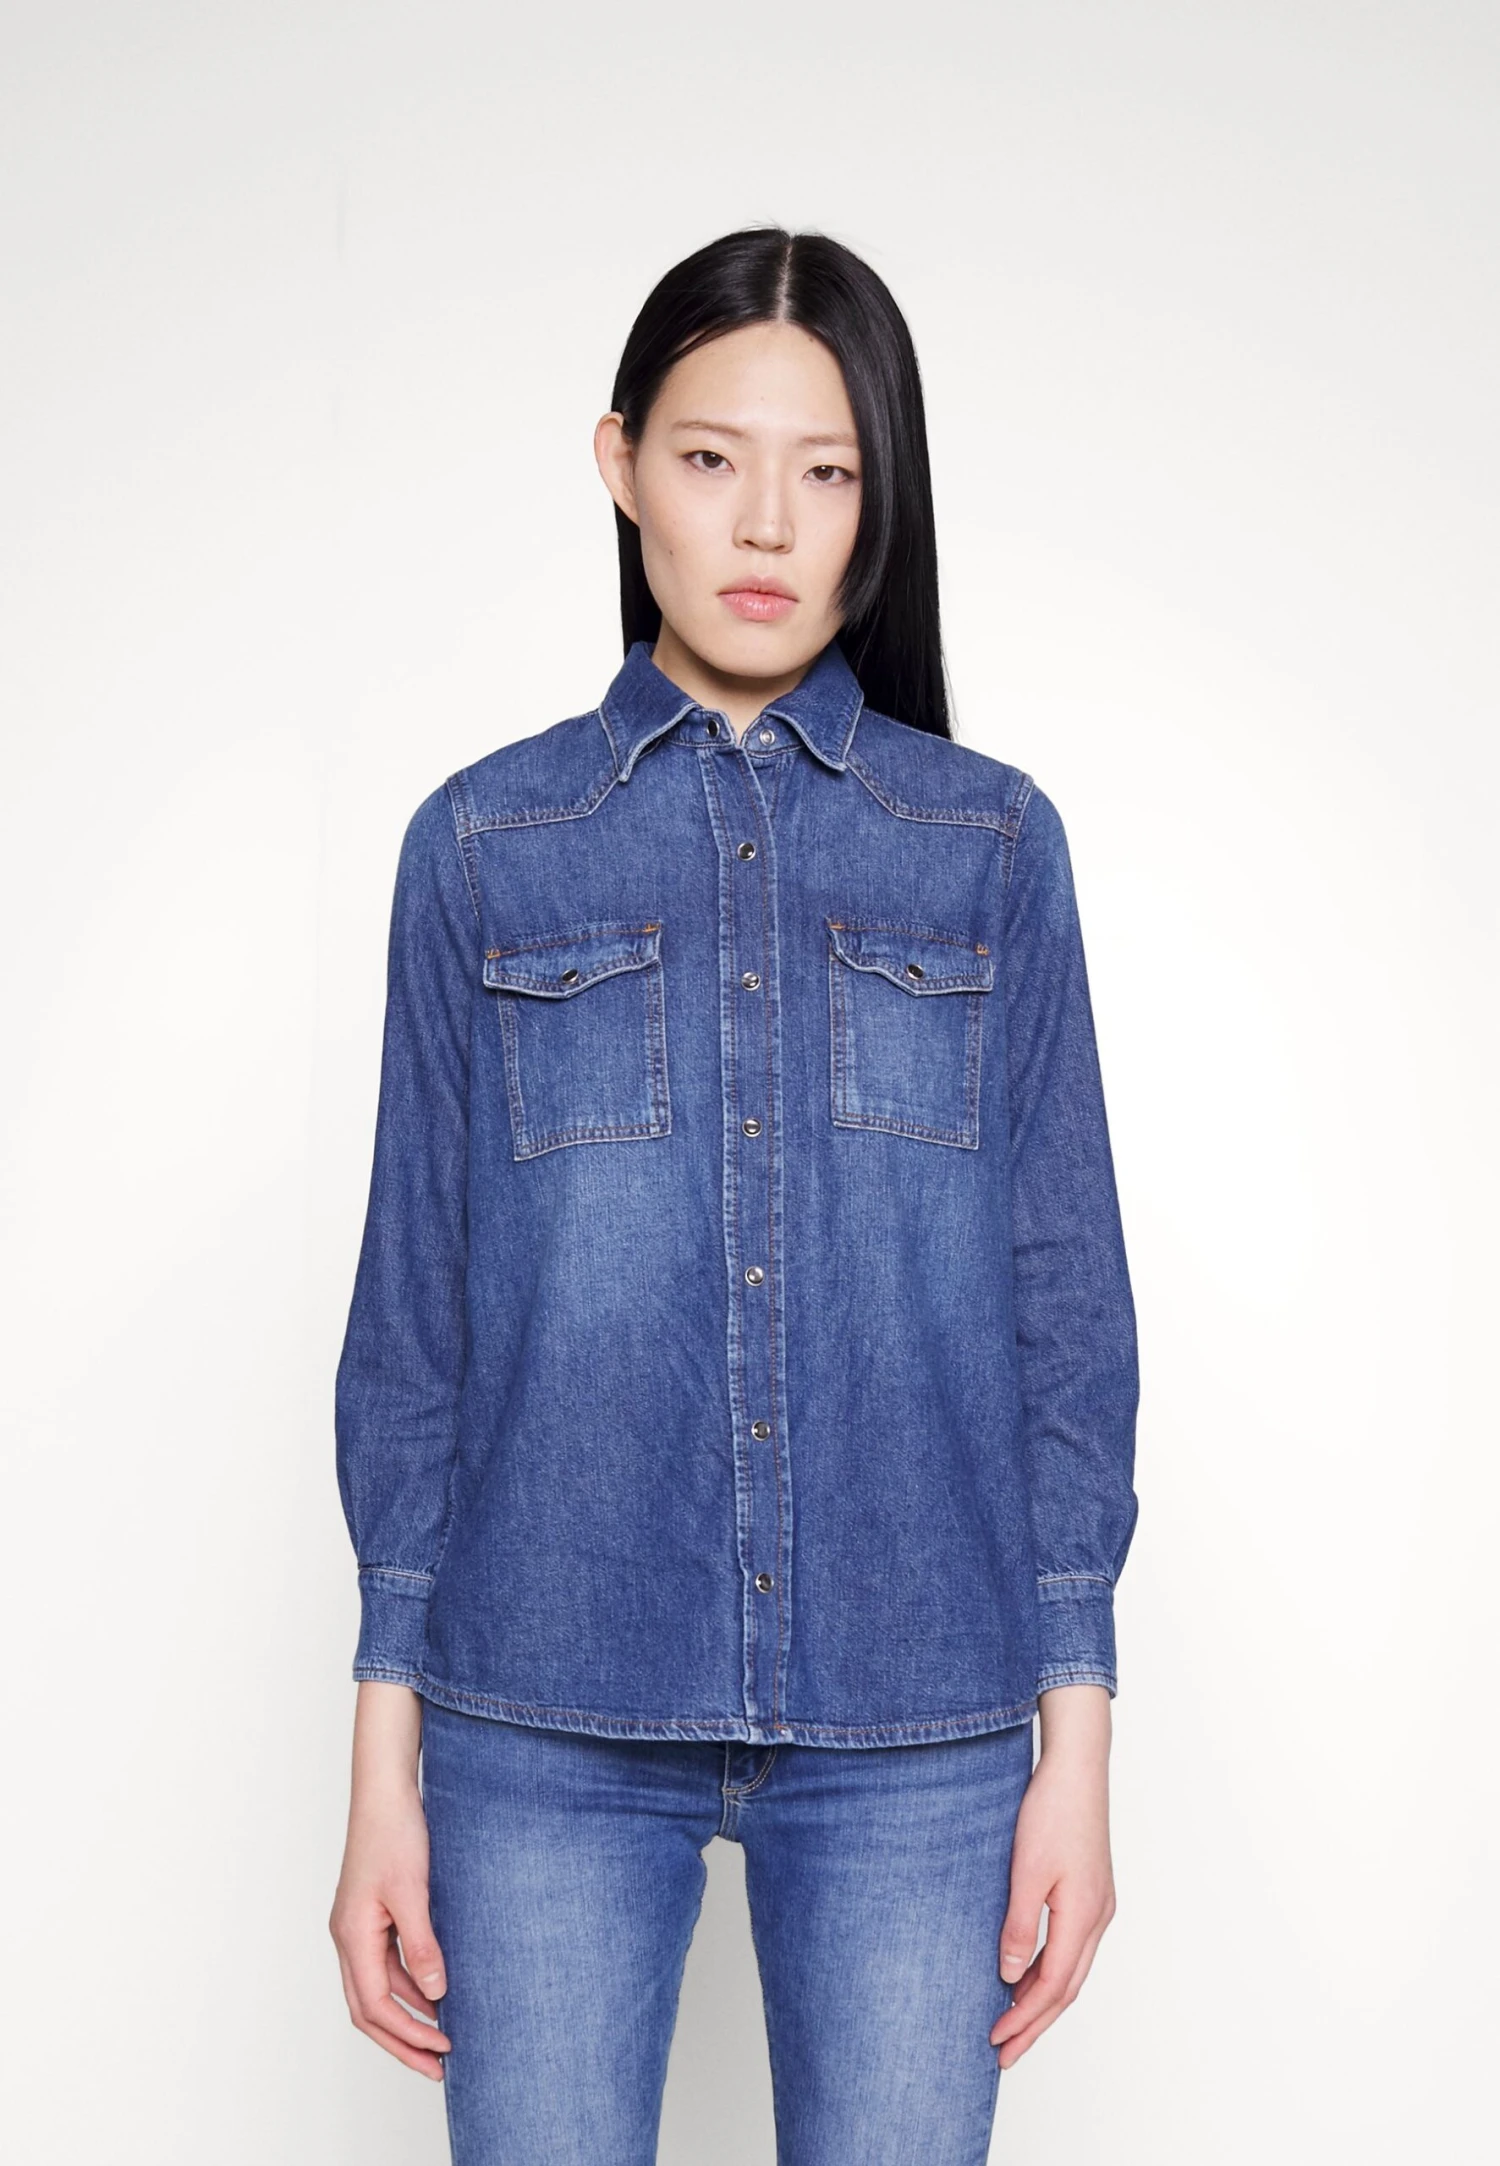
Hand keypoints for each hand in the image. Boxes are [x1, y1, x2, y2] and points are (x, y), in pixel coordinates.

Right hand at [328, 1682, 450, 2079]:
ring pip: (377, 1989)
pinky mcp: (372, 1914)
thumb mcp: (413, 1891)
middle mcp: (349, 1937)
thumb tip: (436, 1995)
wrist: (385, 1790)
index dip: (408, 2036)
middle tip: (438, 2066)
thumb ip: (422, 1944)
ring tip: (442, 2037)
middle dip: (403, 2041)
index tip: (442, 2053)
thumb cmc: (394, 1832)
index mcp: (353, 1936)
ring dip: (408, 2016)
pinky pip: (387, 1965)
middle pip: (369, 2009)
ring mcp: (358, 1927)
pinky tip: (437, 1991)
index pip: (375, 2007)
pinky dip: (409, 1985)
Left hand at [990, 1684, 1115, 2069]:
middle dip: (1035, 2024)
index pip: (1053, 1987)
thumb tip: (1009, 1978)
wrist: (1077, 1768)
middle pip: (1067, 1988)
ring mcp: (1099, 1905)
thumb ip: (1019, 1927)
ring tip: (1011, 2023)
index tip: (997, 2042)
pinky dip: (1049, 1970)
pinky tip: (1027, 1973)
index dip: (1024, 2019)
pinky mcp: (1092, 1891)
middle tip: (1005, 2054)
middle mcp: (1098, 1918)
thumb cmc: (1051, 1812)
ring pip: (1072, 1970)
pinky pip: (1072, 1947)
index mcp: (1084, 1917)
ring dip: (1042, 1999)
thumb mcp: (1027, 1871)